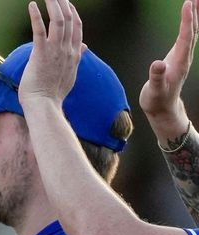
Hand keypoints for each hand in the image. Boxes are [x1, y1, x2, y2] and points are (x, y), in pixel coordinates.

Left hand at [19, 0, 82, 106]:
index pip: (77, 27)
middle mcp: (67, 49)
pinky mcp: (41, 53)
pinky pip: (40, 30)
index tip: (67, 3)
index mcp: (74, 54)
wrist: (44, 105)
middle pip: (69, 20)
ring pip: (58, 20)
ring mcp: (55, 51)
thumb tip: (84, 48)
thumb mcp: (70, 74)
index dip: (73, 13)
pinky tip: (32, 5)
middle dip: (64, 4)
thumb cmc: (53, 93)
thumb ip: (77, 58)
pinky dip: (36, 16)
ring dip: (53, 4)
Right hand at [139, 0, 196, 124]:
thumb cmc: (157, 100)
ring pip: (192, 32)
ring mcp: (182, 57)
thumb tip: (157, 64)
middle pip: (193, 31)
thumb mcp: (154, 91)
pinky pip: (186, 36)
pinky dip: (188, 25)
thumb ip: (156, 77)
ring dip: (194, 17)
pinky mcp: (178, 57)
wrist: (163, 108)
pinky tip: (188, 19)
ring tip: (194, 2)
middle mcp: (184, 57)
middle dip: (195, 13)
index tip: (187, 3)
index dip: (187, 20)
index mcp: (179, 62)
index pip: (186, 36)